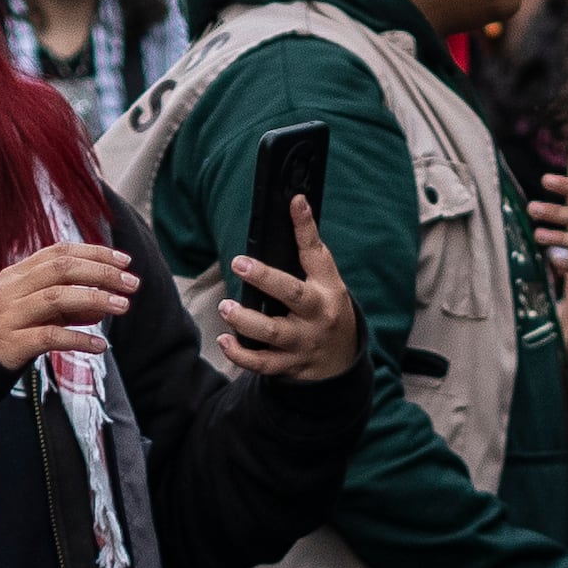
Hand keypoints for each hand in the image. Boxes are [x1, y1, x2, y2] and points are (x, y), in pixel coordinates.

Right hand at [0, 240, 143, 373]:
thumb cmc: (6, 328)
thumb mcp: (35, 309)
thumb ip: (67, 305)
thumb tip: (103, 305)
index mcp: (17, 273)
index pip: (59, 252)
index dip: (94, 253)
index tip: (124, 260)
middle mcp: (12, 289)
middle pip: (60, 269)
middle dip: (100, 272)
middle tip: (132, 283)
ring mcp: (10, 315)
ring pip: (55, 298)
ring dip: (94, 299)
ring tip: (123, 306)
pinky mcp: (12, 343)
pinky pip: (49, 337)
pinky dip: (78, 339)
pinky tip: (100, 346)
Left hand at [214, 196, 361, 384]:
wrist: (342, 360)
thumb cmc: (327, 310)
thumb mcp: (327, 280)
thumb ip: (310, 248)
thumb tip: (296, 204)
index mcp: (327, 289)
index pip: (317, 254)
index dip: (306, 227)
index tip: (295, 202)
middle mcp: (317, 316)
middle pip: (292, 295)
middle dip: (265, 278)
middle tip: (239, 264)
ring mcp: (303, 343)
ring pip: (272, 333)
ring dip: (244, 320)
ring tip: (227, 307)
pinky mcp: (289, 365)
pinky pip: (262, 364)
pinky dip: (240, 355)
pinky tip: (225, 340)